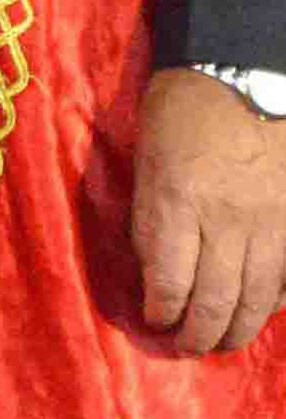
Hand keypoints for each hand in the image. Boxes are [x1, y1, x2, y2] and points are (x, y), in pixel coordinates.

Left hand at [133, 69, 285, 354]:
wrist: (244, 72)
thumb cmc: (180, 112)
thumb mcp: (146, 165)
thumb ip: (151, 221)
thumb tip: (155, 273)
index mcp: (178, 205)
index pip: (170, 284)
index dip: (161, 313)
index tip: (154, 321)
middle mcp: (228, 222)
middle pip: (217, 302)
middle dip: (200, 335)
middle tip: (188, 346)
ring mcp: (272, 222)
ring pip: (259, 298)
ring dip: (238, 328)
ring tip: (222, 341)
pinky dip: (276, 299)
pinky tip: (263, 309)